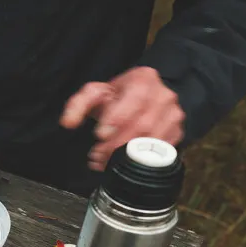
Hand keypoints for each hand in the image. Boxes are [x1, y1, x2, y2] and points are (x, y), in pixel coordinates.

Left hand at [60, 67, 184, 170]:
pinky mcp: (177, 132)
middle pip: (142, 124)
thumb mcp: (96, 94)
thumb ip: (78, 105)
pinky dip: (141, 163)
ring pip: (152, 141)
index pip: (134, 99)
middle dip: (116, 144)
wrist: (148, 97)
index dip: (117, 118)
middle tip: (97, 155)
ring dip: (127, 156)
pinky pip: (161, 152)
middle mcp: (163, 96)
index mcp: (143, 80)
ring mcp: (173, 115)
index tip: (100, 135)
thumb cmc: (119, 97)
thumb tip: (68, 122)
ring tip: (106, 162)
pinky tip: (124, 166)